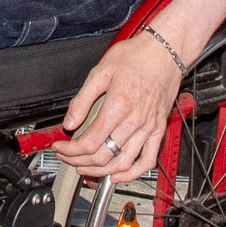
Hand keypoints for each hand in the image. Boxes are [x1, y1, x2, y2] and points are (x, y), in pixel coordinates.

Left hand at [58, 31, 187, 188]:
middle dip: (78, 161)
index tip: (59, 146)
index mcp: (118, 106)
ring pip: (121, 163)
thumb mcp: (101, 71)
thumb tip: (70, 121)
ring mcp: (148, 128)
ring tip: (84, 167)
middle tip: (67, 157)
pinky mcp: (158, 130)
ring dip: (99, 171)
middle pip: (102, 156)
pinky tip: (117, 174)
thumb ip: (83, 99)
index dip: (70, 150)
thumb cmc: (137, 56)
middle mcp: (134, 121)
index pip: (89, 142)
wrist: (166, 52)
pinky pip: (147, 161)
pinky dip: (131, 174)